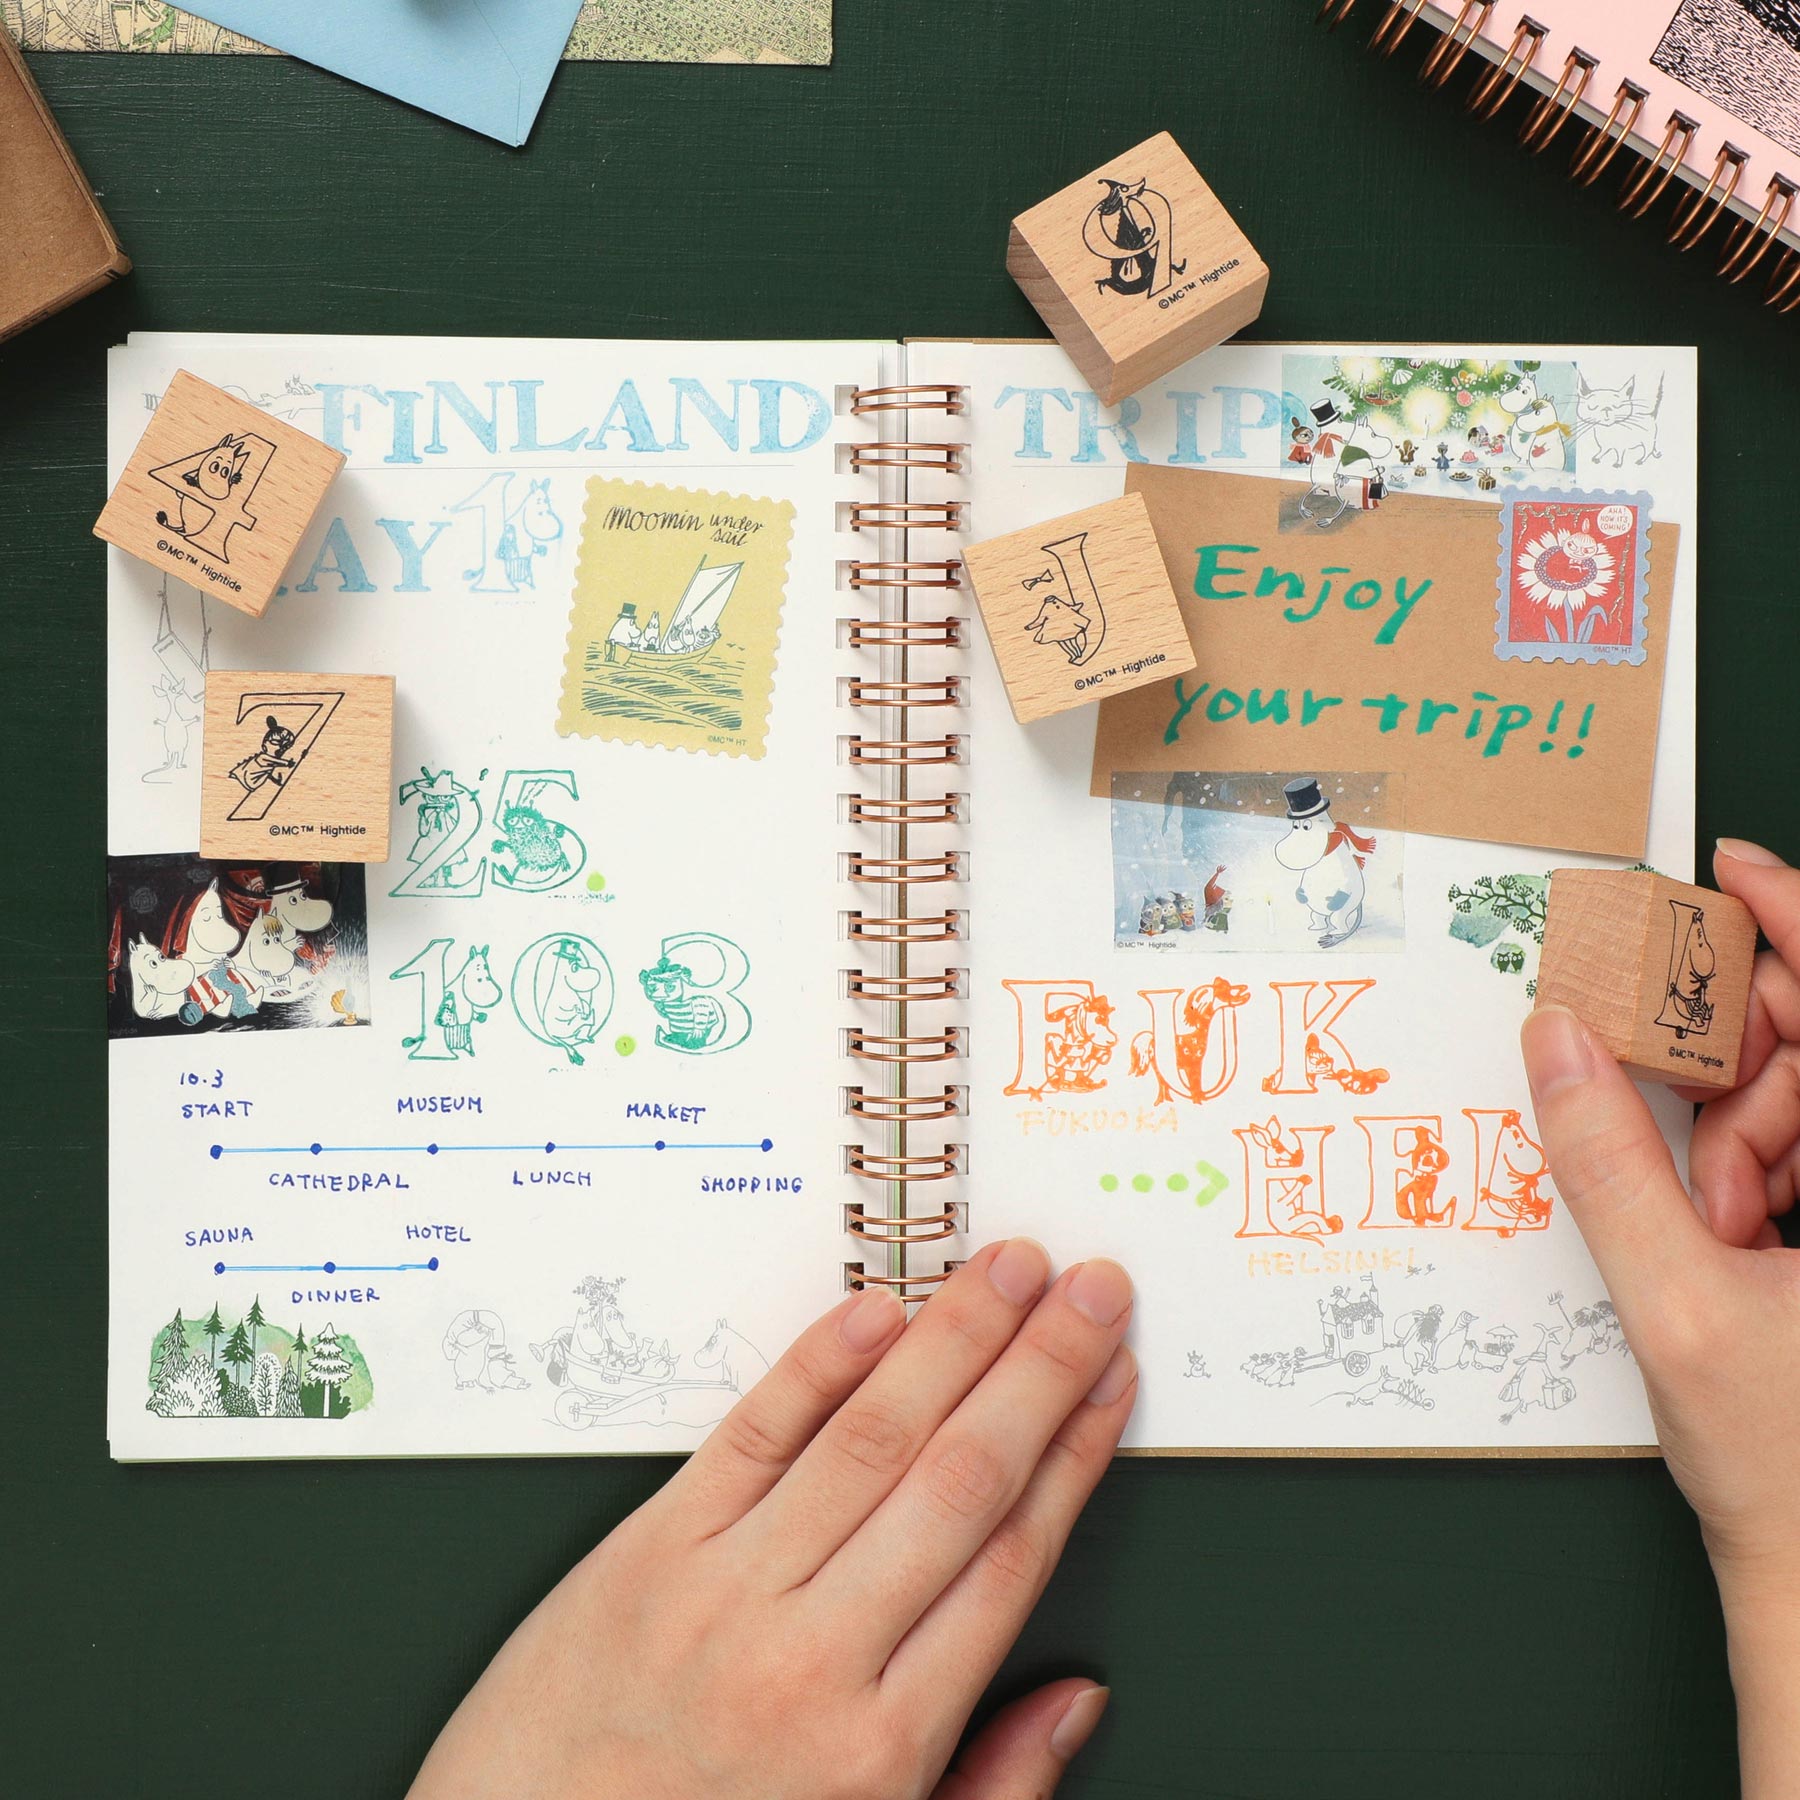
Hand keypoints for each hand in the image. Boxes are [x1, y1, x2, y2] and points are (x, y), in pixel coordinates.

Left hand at [409, 1241, 1136, 1799]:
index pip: (1010, 1557)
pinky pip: (750, 1436)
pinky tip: (874, 1309)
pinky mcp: (649, 1547)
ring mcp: (727, 1590)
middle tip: (1092, 1291)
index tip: (1112, 1382)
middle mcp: (814, 1654)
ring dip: (952, 1341)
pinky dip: (816, 1365)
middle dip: (1041, 1371)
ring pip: (869, 1438)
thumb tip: (1079, 1699)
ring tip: (1007, 1272)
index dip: (1075, 1453)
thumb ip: (991, 1782)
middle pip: (960, 1478)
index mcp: (883, 1744)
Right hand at [1520, 839, 1799, 1793]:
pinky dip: (1746, 1174)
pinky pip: (1795, 1155)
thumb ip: (1606, 1160)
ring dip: (1735, 1141)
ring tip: (1717, 1226)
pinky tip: (1731, 1232)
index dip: (1799, 922)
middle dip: (1738, 1061)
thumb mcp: (1674, 1301)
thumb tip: (1555, 1040)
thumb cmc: (1785, 1465)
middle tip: (1664, 1083)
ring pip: (1797, 1103)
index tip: (1734, 870)